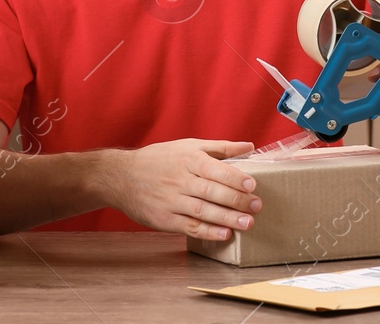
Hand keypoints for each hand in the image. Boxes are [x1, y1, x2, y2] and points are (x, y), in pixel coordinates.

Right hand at [110, 139, 261, 240]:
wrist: (121, 177)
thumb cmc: (160, 159)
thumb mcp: (188, 146)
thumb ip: (220, 147)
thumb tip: (250, 146)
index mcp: (188, 160)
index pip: (215, 169)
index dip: (234, 178)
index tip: (253, 185)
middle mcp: (180, 180)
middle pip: (212, 192)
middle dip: (236, 200)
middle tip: (257, 206)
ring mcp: (171, 201)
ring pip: (202, 211)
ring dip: (227, 218)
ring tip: (247, 223)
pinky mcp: (164, 219)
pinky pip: (189, 227)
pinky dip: (207, 232)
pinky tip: (224, 234)